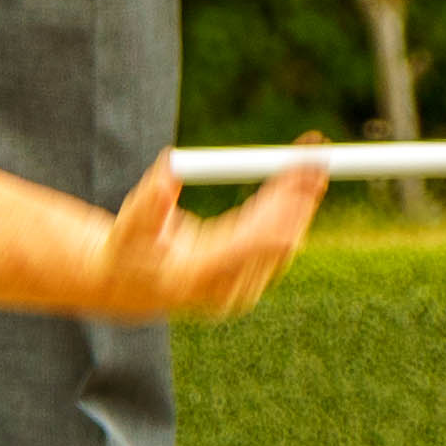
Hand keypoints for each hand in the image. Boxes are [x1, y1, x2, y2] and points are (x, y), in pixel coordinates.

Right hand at [97, 141, 328, 316]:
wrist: (132, 284)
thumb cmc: (128, 248)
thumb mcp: (132, 224)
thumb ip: (150, 202)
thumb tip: (169, 172)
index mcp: (196, 276)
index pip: (251, 243)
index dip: (280, 205)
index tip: (298, 174)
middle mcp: (226, 288)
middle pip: (277, 239)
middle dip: (299, 195)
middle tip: (317, 157)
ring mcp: (242, 288)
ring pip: (284, 240)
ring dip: (302, 198)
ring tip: (316, 159)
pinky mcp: (250, 279)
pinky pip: (279, 242)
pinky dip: (292, 209)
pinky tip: (303, 179)